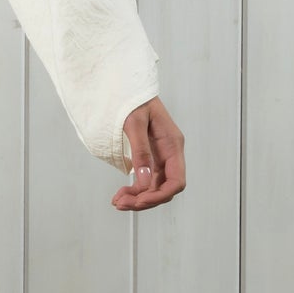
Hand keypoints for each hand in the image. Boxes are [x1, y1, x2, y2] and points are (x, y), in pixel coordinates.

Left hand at [111, 96, 184, 210]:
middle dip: (144, 200)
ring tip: (117, 202)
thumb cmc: (133, 100)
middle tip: (120, 204)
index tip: (140, 201)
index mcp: (172, 144)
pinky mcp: (150, 158)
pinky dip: (134, 191)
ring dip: (137, 198)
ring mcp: (160, 157)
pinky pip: (146, 181)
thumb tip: (143, 182)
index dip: (160, 195)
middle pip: (164, 188)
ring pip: (154, 187)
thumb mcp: (134, 123)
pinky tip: (121, 195)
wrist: (127, 88)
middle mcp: (169, 153)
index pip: (176, 180)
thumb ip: (140, 152)